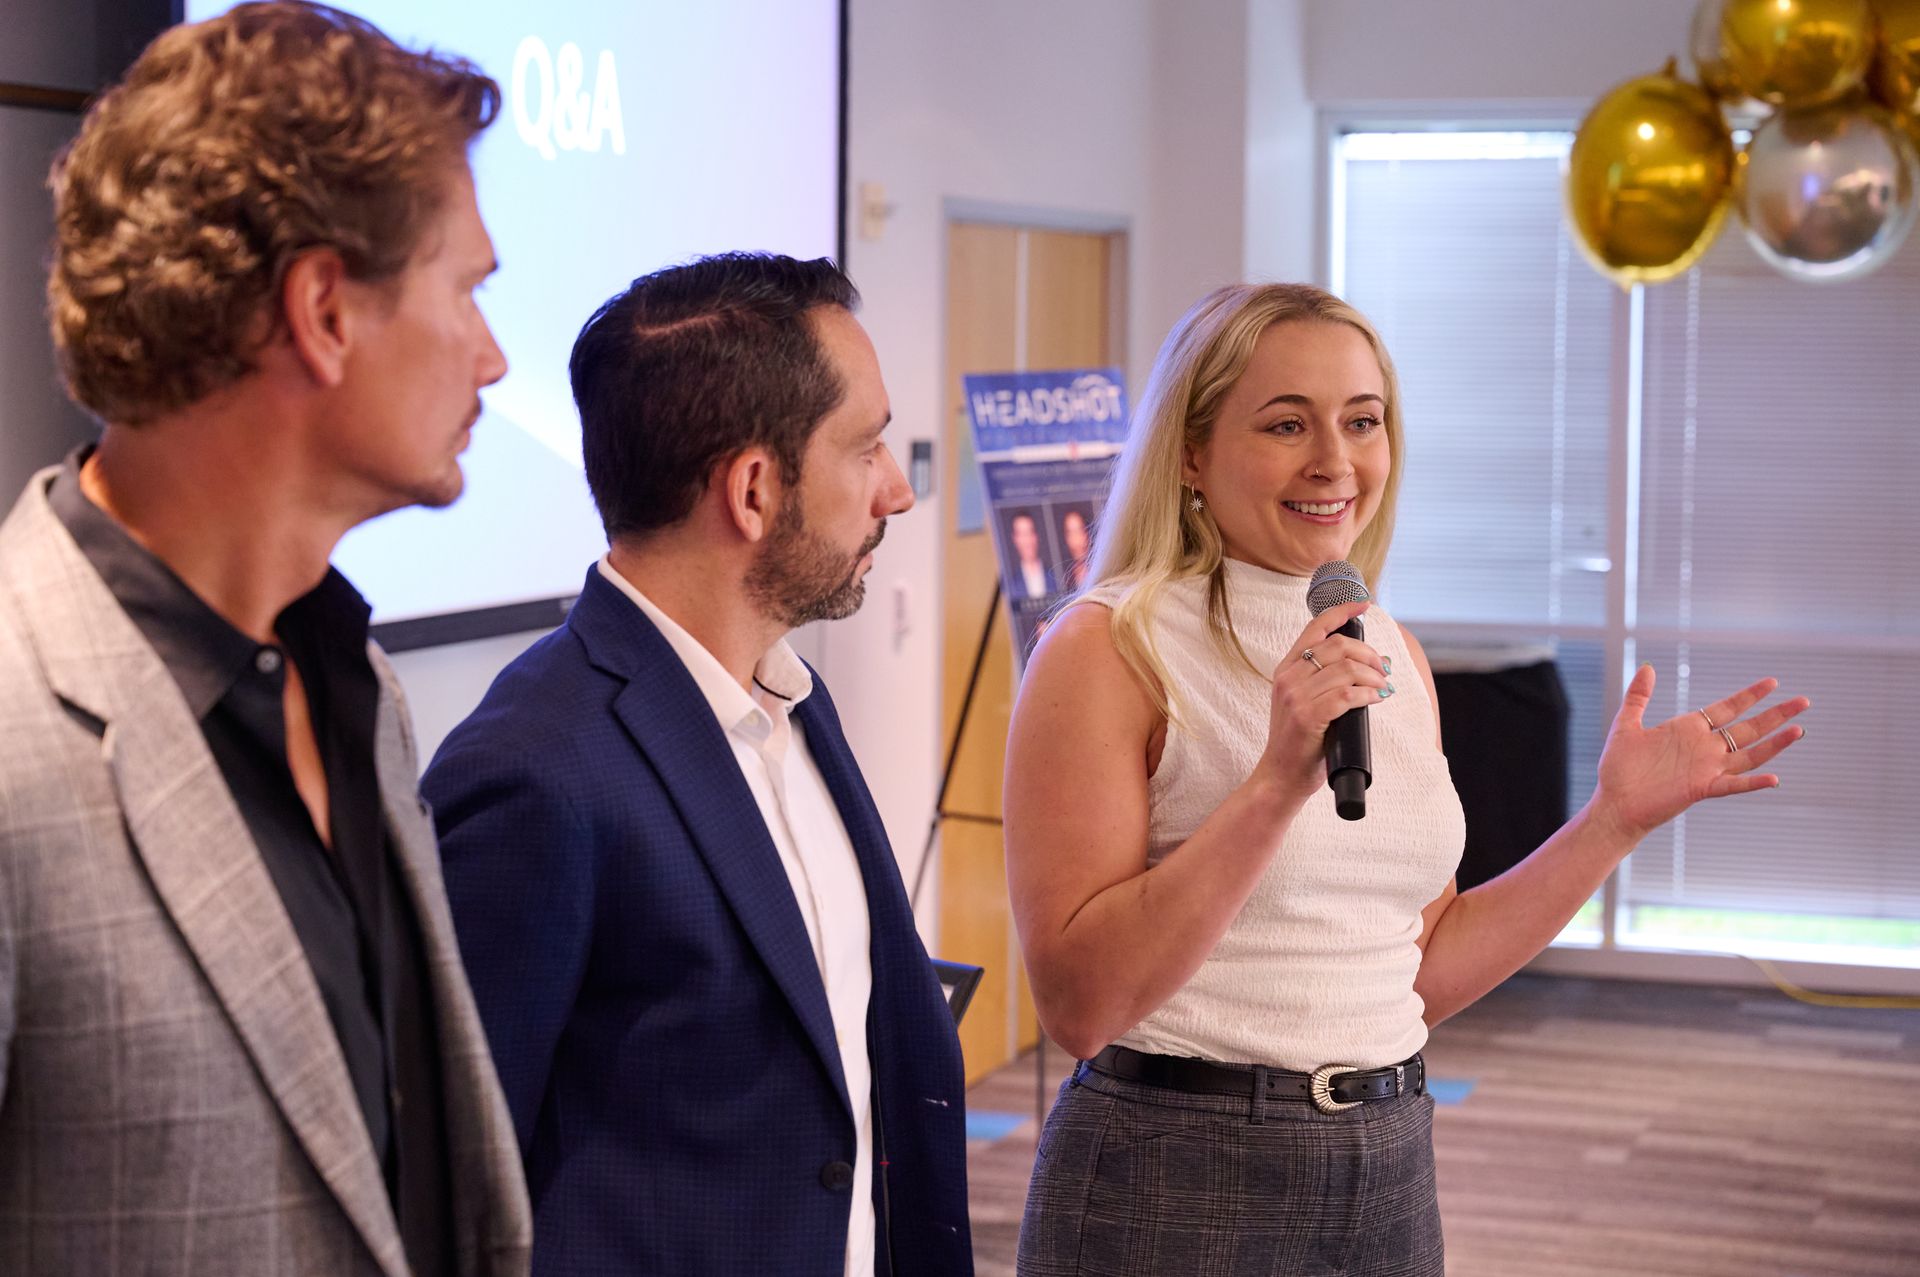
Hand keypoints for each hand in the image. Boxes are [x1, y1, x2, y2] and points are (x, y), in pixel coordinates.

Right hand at [1257, 599, 1388, 795]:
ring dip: (1373, 677)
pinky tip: (1376, 699)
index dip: (1342, 611)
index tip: (1364, 604)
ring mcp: (1296, 697)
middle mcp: (1288, 678)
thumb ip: (1319, 679)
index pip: (1315, 627)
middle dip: (1369, 654)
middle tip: (1382, 669)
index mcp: (1286, 669)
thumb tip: (1362, 663)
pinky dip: (1369, 694)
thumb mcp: (1300, 701)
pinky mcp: (1309, 717)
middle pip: (1338, 646)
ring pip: (1347, 669)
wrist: (1280, 775)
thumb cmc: (1298, 741)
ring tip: (1382, 688)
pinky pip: (1348, 695)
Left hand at [1592, 664, 1808, 841]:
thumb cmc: (1619, 768)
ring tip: (1799, 730)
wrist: (1613, 803)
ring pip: (1749, 755)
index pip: (1727, 708)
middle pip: (1748, 728)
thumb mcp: (1626, 726)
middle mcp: (1703, 748)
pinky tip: (1774, 778)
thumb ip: (1638, 697)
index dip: (1750, 696)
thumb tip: (1647, 667)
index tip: (1773, 682)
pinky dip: (1753, 783)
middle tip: (1804, 701)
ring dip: (1775, 744)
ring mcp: (1706, 769)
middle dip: (1775, 715)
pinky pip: (1732, 785)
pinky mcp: (1700, 789)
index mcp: (1689, 730)